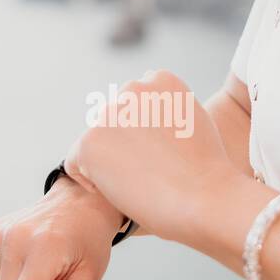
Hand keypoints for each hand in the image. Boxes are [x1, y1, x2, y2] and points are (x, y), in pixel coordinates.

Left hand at [65, 70, 239, 246]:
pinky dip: (90, 182)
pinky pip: (74, 163)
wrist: (205, 199)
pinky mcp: (90, 141)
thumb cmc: (205, 175)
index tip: (162, 155)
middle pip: (112, 122)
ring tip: (140, 182)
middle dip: (123, 146)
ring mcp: (110, 113)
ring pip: (94, 143)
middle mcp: (133, 88)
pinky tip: (120, 190)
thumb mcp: (192, 124)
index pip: (135, 105)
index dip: (143, 135)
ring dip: (108, 163)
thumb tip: (140, 124)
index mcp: (162, 79)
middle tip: (151, 173)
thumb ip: (165, 112)